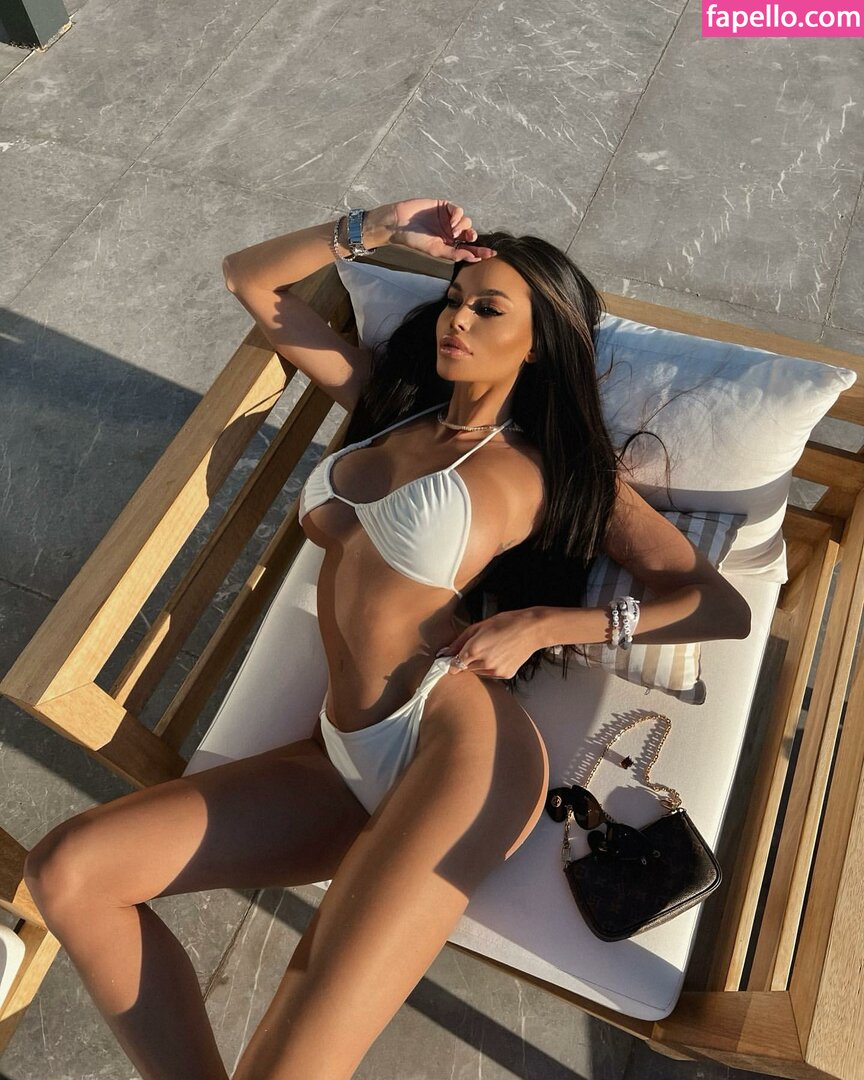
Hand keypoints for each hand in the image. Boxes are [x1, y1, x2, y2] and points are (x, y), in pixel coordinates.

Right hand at [379, 198, 498, 262]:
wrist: (400, 223)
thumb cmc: (415, 239)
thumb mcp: (435, 250)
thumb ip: (454, 254)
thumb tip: (472, 258)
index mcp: (449, 244)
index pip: (468, 249)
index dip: (480, 251)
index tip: (492, 254)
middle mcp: (450, 232)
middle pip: (470, 234)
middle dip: (473, 237)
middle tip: (471, 239)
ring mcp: (448, 219)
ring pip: (467, 222)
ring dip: (464, 227)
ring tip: (453, 231)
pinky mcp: (444, 207)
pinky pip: (458, 210)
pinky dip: (458, 216)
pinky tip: (452, 222)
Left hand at [435, 610, 540, 679]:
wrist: (530, 630)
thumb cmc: (505, 623)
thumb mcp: (478, 627)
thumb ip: (459, 641)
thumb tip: (445, 652)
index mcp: (474, 650)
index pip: (453, 666)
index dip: (450, 662)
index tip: (450, 659)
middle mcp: (483, 664)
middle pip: (465, 669)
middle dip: (467, 660)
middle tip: (479, 646)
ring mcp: (495, 671)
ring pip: (477, 672)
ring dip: (478, 664)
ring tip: (491, 649)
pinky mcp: (504, 675)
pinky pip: (490, 674)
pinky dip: (490, 667)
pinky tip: (499, 654)